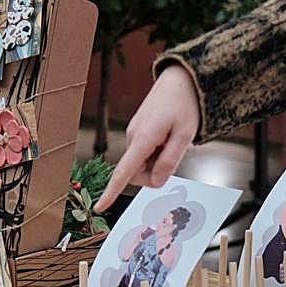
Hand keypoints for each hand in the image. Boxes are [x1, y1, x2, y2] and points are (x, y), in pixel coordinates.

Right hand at [96, 64, 200, 211]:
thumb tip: (156, 181)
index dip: (112, 191)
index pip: (124, 172)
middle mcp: (133, 137)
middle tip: (174, 156)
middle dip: (154, 174)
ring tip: (172, 141)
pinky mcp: (138, 131)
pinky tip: (167, 137)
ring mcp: (134, 133)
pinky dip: (156, 153)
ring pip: (141, 164)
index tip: (100, 206)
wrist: (180, 79)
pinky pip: (144, 153)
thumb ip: (170, 161)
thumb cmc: (184, 104)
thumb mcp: (185, 136)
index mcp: (143, 138)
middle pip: (136, 173)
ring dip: (157, 162)